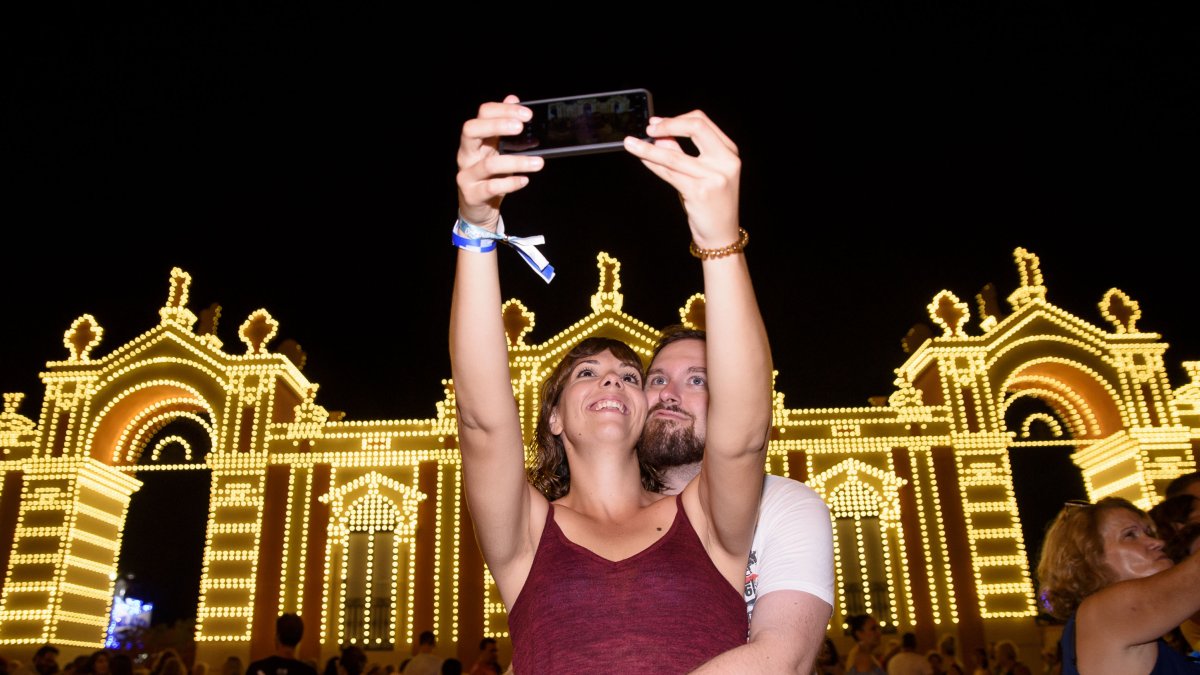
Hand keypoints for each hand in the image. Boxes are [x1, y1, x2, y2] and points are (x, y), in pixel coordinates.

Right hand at [456, 95, 545, 230]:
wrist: (477, 209)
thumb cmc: (489, 176)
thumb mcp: (495, 148)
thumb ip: (502, 125)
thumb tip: (513, 97)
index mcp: (474, 139)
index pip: (482, 114)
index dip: (503, 110)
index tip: (527, 114)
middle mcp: (466, 154)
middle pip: (471, 130)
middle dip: (496, 125)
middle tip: (521, 128)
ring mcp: (467, 175)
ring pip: (489, 164)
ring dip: (517, 162)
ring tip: (539, 163)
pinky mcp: (472, 194)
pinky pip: (492, 187)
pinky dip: (511, 183)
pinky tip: (524, 180)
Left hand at [622, 110, 740, 248]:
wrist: (721, 235)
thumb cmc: (710, 203)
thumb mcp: (701, 173)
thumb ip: (682, 152)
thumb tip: (659, 134)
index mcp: (729, 152)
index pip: (702, 122)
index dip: (676, 119)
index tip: (657, 123)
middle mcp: (725, 162)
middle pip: (696, 127)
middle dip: (668, 125)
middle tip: (649, 129)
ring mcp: (714, 177)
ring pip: (674, 155)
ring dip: (648, 147)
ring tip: (630, 143)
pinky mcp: (699, 192)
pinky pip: (669, 173)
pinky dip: (652, 163)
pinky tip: (641, 158)